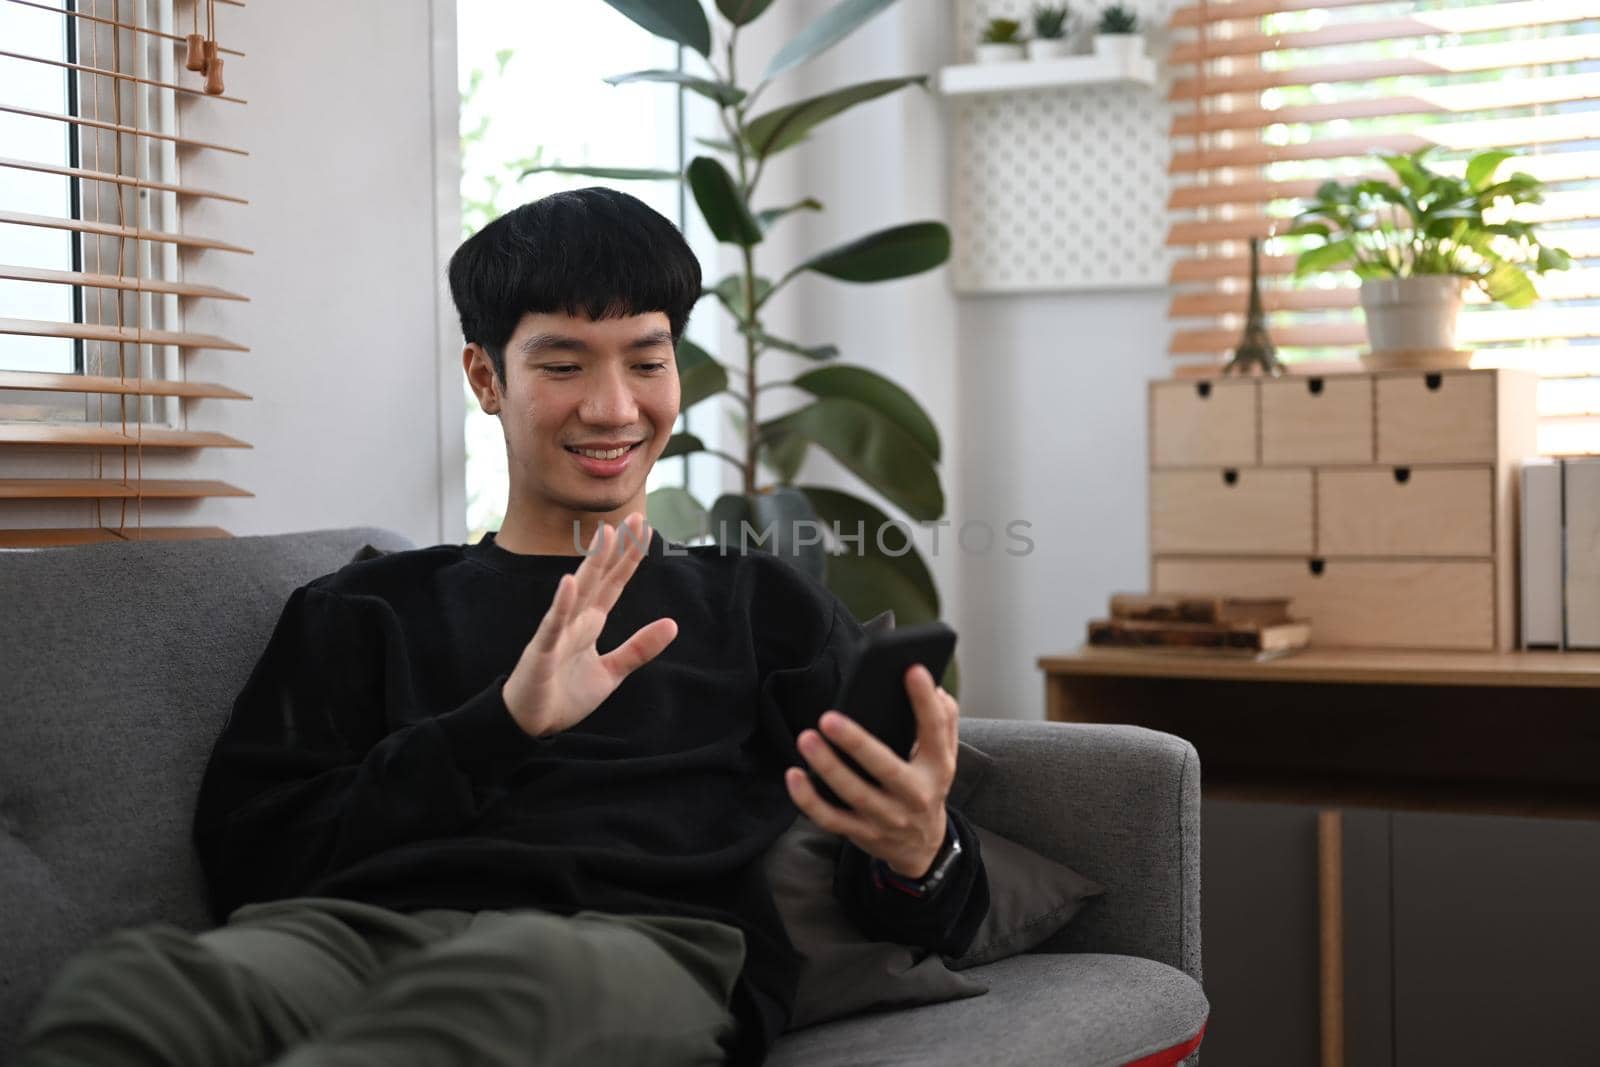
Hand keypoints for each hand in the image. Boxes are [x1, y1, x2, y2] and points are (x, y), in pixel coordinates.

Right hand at [501, 513, 677, 737]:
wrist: (532, 723)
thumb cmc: (566, 694)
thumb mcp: (612, 672)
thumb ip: (639, 648)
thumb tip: (673, 624)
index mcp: (591, 622)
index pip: (615, 583)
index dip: (631, 557)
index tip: (647, 529)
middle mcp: (575, 620)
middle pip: (599, 577)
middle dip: (617, 548)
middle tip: (636, 518)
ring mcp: (557, 632)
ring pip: (578, 592)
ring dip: (592, 563)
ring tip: (606, 536)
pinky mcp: (542, 651)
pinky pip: (553, 625)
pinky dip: (561, 604)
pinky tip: (569, 582)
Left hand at [785, 663, 959, 878]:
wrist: (922, 846)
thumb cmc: (927, 785)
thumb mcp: (944, 756)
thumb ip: (943, 720)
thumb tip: (933, 686)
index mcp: (938, 768)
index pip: (935, 732)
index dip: (924, 703)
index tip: (912, 670)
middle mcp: (915, 795)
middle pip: (886, 769)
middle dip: (857, 744)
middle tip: (829, 718)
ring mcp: (887, 818)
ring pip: (854, 794)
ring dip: (828, 768)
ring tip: (807, 739)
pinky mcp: (861, 833)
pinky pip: (831, 819)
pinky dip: (809, 800)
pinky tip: (794, 775)